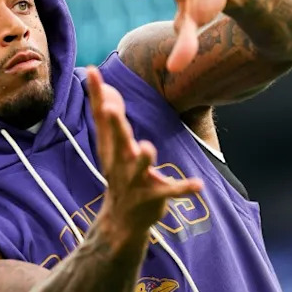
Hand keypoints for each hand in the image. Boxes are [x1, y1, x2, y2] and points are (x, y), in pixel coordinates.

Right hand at [86, 66, 202, 234]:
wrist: (122, 220)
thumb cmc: (120, 173)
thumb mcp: (112, 147)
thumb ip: (110, 117)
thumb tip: (104, 86)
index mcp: (111, 147)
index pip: (102, 117)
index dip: (97, 95)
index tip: (92, 71)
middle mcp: (120, 161)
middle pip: (117, 139)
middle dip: (114, 124)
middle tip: (110, 107)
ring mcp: (135, 180)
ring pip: (140, 166)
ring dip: (143, 158)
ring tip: (148, 147)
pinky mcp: (153, 196)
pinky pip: (170, 191)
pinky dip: (184, 188)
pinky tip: (199, 185)